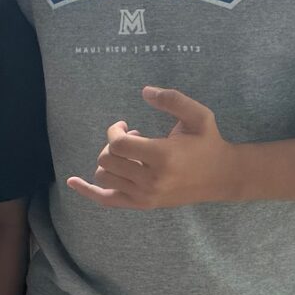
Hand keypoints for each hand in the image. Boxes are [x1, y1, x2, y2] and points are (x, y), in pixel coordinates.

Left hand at [67, 86, 238, 210]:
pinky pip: (107, 200)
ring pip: (104, 176)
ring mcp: (145, 195)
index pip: (118, 144)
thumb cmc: (208, 142)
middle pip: (107, 159)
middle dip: (112, 144)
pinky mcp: (143, 204)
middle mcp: (151, 179)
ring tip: (129, 155)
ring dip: (109, 161)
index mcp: (162, 156)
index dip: (114, 130)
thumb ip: (172, 99)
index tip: (125, 125)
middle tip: (131, 138)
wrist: (222, 176)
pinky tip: (72, 182)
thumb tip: (144, 91)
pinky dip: (88, 191)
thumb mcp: (198, 115)